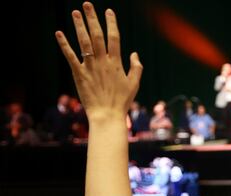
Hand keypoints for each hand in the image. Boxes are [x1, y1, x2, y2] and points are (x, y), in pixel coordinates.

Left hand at [55, 2, 141, 120]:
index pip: (114, 38)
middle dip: (92, 18)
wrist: (107, 115)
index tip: (109, 11)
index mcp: (116, 62)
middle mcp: (103, 61)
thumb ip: (136, 67)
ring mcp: (90, 67)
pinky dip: (64, 44)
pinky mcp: (79, 74)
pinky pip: (70, 56)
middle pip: (97, 35)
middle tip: (87, 4)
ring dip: (79, 26)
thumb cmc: (122, 101)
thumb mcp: (134, 84)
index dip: (111, 23)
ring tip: (75, 13)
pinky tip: (59, 33)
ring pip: (84, 42)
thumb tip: (135, 54)